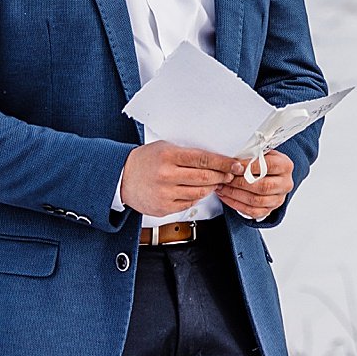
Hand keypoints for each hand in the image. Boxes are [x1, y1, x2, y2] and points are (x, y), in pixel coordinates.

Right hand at [119, 141, 234, 216]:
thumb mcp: (165, 147)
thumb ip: (187, 153)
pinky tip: (196, 191)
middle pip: (205, 177)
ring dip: (211, 187)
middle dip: (221, 176)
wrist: (121, 178)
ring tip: (214, 182)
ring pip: (199, 193)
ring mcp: (165, 194)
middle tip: (229, 174)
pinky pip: (189, 204)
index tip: (235, 165)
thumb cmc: (145, 160)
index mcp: (168, 156)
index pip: (204, 159)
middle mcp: (167, 175)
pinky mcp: (164, 208)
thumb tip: (215, 159)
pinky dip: (197, 197)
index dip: (223, 163)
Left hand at [216, 149, 294, 219]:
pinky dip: (236, 204)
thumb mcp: (262, 153)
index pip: (269, 166)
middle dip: (240, 183)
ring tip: (222, 187)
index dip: (250, 166)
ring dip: (235, 194)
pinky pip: (252, 211)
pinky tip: (226, 197)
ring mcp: (278, 199)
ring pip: (256, 201)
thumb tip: (234, 158)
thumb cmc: (264, 162)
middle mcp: (285, 184)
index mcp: (285, 166)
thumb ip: (252, 154)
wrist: (272, 175)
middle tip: (225, 178)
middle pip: (263, 186)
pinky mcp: (270, 210)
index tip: (234, 165)